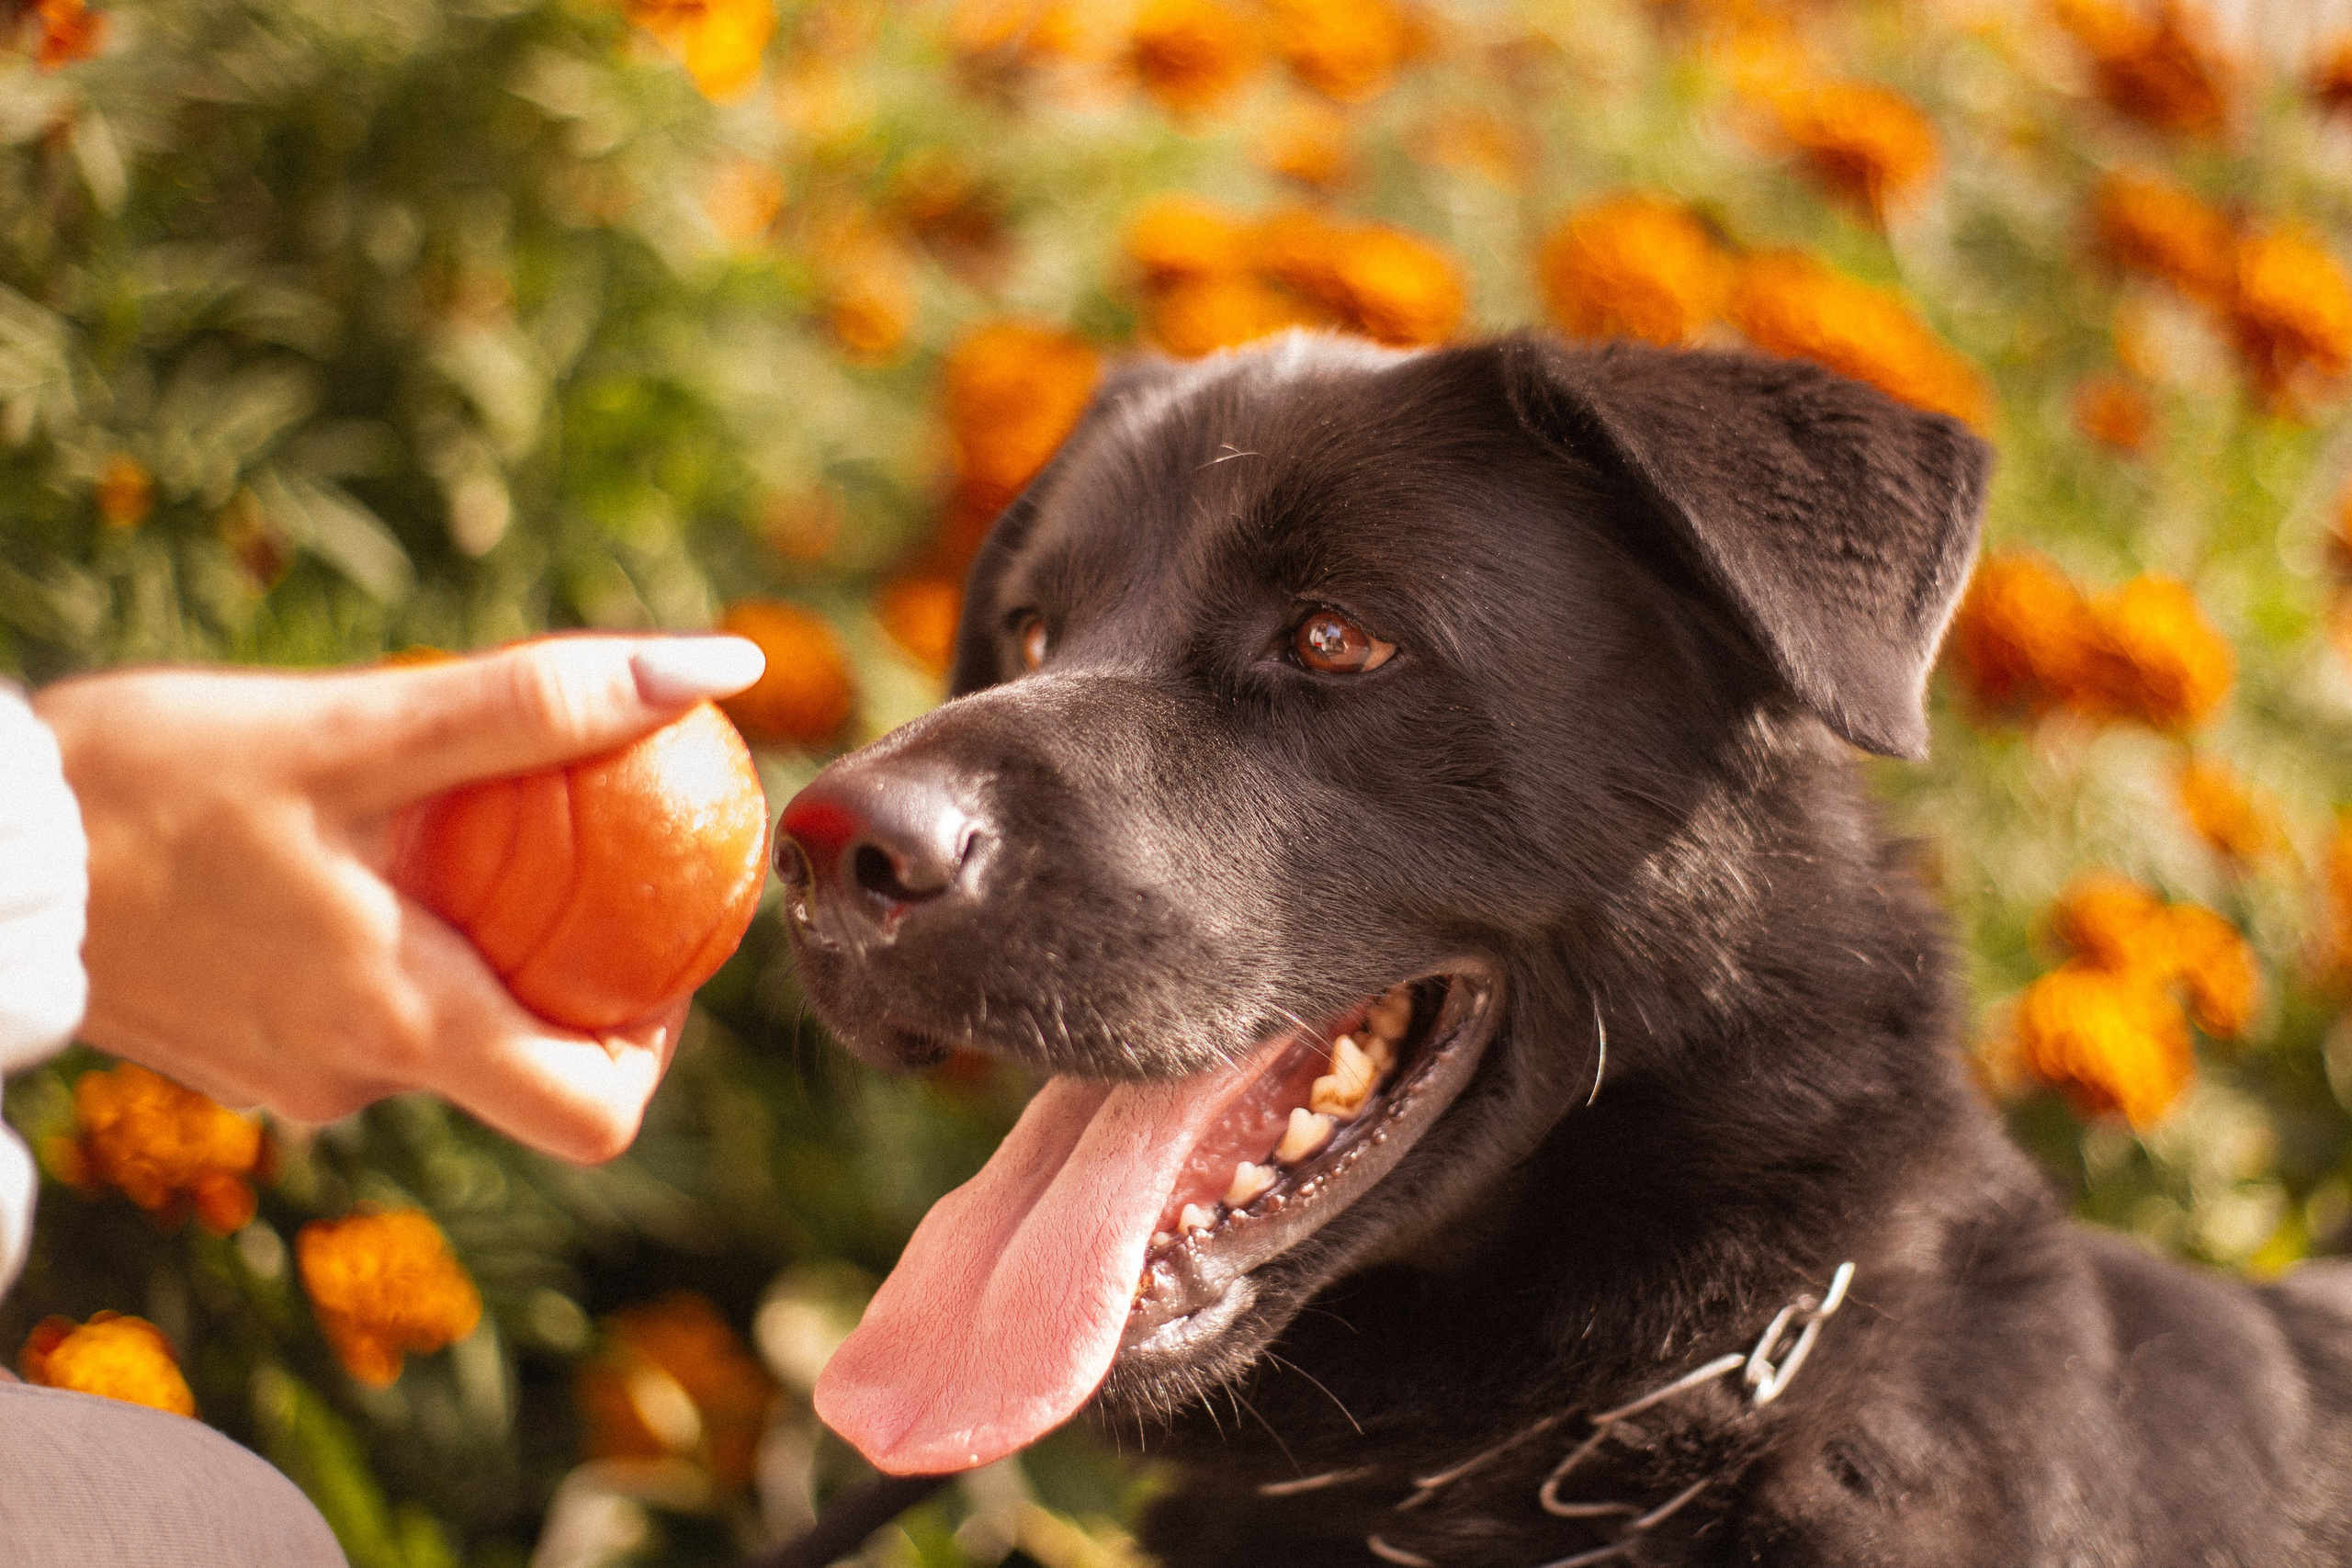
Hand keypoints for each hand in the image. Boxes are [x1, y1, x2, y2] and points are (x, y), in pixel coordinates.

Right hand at [33, 634, 766, 1163]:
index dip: (661, 1039)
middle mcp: (354, 1080)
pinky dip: (396, 939)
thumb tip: (719, 669)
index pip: (595, 1112)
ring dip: (478, 937)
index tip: (666, 938)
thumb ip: (543, 706)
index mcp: (402, 1028)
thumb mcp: (359, 728)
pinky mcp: (240, 1049)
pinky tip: (364, 843)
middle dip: (577, 964)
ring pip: (439, 1023)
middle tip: (582, 846)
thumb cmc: (150, 782)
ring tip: (461, 822)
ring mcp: (290, 1075)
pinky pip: (361, 1007)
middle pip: (527, 1060)